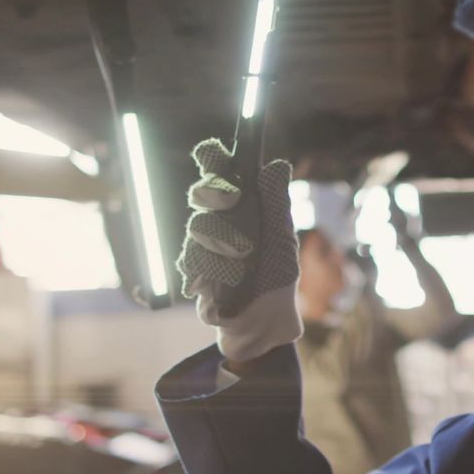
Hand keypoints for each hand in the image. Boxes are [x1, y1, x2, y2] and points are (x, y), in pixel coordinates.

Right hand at [176, 138, 301, 361]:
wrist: (266, 320)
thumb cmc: (278, 275)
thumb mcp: (282, 239)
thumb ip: (276, 204)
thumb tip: (278, 165)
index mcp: (240, 207)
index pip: (219, 173)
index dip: (212, 159)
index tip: (213, 153)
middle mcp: (217, 221)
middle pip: (201, 196)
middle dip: (214, 197)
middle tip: (231, 201)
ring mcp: (201, 246)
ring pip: (197, 230)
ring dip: (222, 247)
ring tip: (243, 265)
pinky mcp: (192, 271)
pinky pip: (192, 263)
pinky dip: (212, 273)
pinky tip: (228, 285)